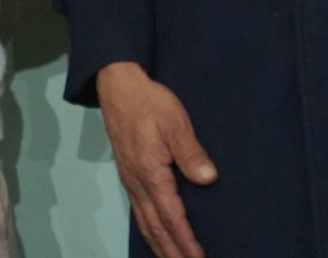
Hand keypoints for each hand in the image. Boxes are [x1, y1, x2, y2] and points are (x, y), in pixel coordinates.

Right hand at [95, 62, 216, 257]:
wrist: (119, 87)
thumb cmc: (150, 103)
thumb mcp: (175, 122)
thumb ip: (191, 152)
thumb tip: (208, 179)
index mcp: (151, 173)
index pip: (172, 217)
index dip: (186, 241)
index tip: (199, 257)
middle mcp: (138, 183)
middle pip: (156, 228)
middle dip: (172, 252)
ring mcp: (130, 181)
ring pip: (145, 223)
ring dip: (160, 246)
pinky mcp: (128, 175)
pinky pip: (138, 213)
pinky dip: (149, 232)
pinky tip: (156, 236)